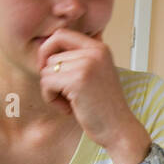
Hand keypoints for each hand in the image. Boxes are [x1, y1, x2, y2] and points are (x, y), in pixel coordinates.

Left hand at [36, 28, 147, 159]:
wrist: (118, 129)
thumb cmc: (104, 107)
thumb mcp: (96, 74)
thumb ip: (77, 59)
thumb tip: (45, 50)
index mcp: (99, 48)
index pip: (61, 34)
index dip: (48, 50)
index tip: (48, 69)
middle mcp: (95, 52)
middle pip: (51, 56)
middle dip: (51, 78)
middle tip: (66, 95)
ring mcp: (87, 65)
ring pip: (46, 70)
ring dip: (52, 91)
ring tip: (70, 102)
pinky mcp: (78, 80)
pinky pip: (47, 83)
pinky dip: (51, 99)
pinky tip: (68, 108)